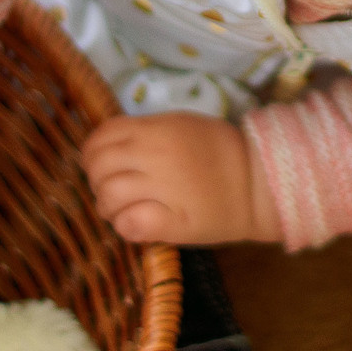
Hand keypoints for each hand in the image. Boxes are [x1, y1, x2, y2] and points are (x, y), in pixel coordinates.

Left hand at [81, 111, 281, 246]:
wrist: (259, 185)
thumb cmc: (223, 152)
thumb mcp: (184, 125)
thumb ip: (149, 131)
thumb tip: (115, 144)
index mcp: (156, 130)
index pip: (101, 137)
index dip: (92, 152)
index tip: (100, 164)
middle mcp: (154, 156)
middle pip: (99, 168)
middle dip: (96, 181)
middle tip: (110, 191)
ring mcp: (162, 190)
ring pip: (108, 196)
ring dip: (108, 207)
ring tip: (122, 211)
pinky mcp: (171, 223)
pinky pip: (129, 224)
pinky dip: (124, 226)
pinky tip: (135, 224)